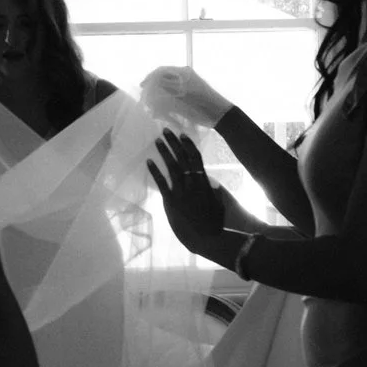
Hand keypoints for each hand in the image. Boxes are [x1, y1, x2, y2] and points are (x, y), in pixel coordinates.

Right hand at [140, 65, 231, 130]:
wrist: (218, 114)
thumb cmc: (202, 100)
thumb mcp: (183, 91)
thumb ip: (167, 85)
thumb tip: (151, 82)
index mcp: (183, 72)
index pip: (161, 71)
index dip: (150, 77)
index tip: (142, 87)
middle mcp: (182, 79)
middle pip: (162, 80)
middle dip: (152, 89)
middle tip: (145, 98)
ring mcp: (183, 90)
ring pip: (164, 91)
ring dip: (157, 98)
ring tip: (151, 106)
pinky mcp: (184, 101)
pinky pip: (169, 101)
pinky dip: (163, 105)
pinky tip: (158, 112)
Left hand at [146, 129, 228, 255]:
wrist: (207, 236)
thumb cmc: (214, 221)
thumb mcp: (218, 202)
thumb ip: (213, 190)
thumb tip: (210, 182)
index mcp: (204, 181)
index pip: (196, 158)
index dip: (188, 145)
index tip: (182, 135)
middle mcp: (192, 183)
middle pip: (182, 158)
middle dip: (174, 143)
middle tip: (166, 131)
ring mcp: (181, 191)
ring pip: (172, 167)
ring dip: (164, 152)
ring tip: (157, 141)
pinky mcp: (171, 201)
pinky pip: (162, 183)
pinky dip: (155, 171)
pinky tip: (148, 162)